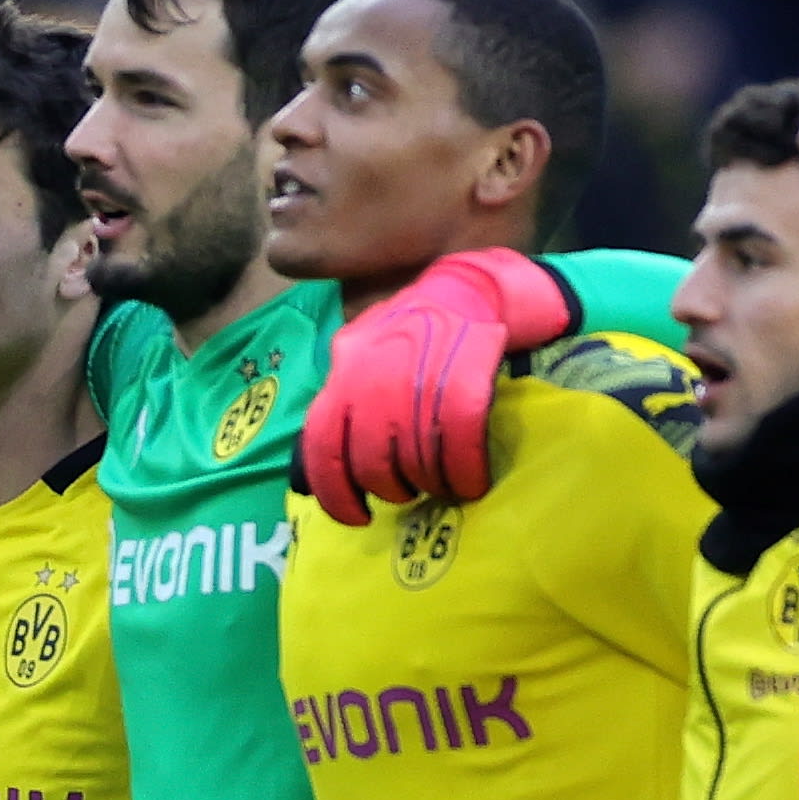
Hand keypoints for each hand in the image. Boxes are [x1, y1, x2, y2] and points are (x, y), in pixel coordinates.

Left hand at [299, 248, 573, 524]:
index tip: (355, 516)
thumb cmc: (421, 330)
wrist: (477, 283)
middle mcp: (372, 371)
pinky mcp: (466, 373)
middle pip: (370, 458)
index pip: (321, 441)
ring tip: (445, 486)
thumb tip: (322, 469)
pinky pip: (458, 438)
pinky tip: (473, 480)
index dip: (334, 490)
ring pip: (414, 455)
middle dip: (392, 487)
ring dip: (431, 483)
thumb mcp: (368, 356)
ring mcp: (418, 371)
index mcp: (345, 365)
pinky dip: (465, 469)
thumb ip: (347, 402)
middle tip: (412, 490)